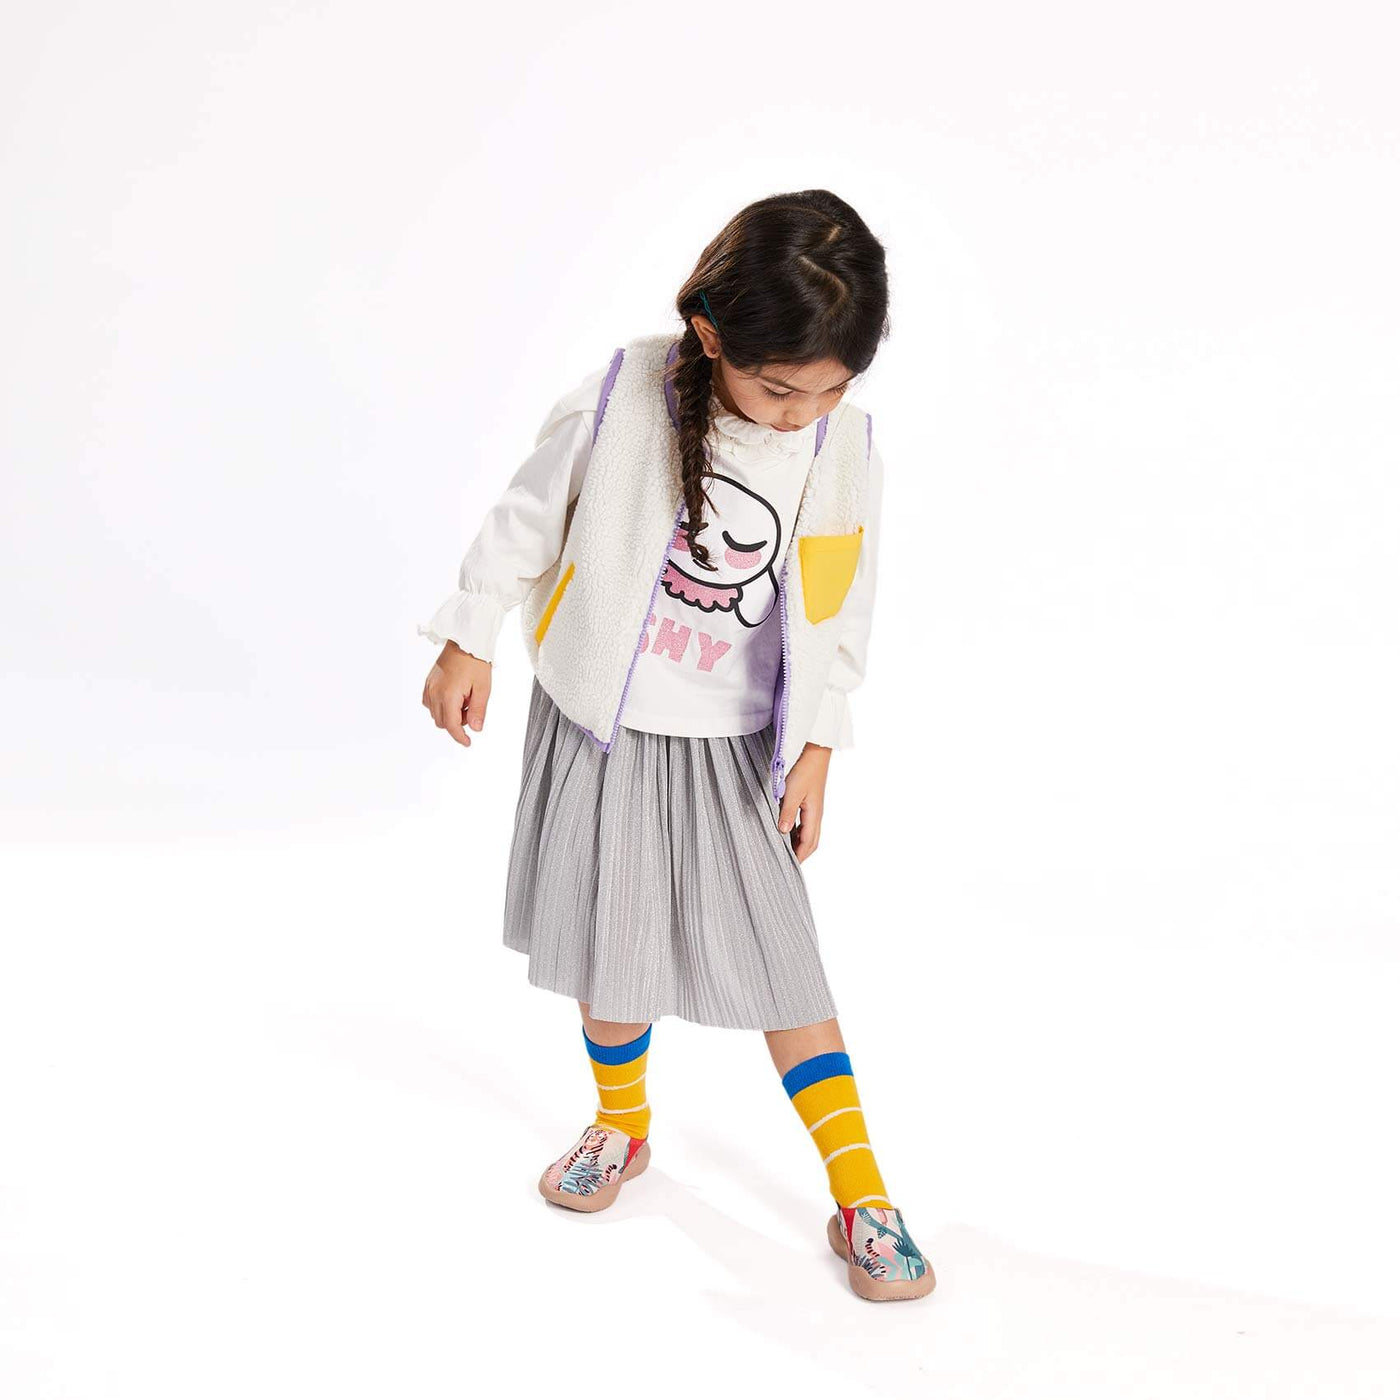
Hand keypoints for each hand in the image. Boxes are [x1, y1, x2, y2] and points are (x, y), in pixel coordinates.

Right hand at [422, 642, 491, 746]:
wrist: (465, 641)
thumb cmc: (474, 661)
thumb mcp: (483, 688)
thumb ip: (478, 710)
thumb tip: (476, 728)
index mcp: (448, 695)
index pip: (451, 726)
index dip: (460, 737)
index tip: (467, 742)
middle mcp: (435, 693)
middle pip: (442, 722)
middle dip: (457, 723)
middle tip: (471, 709)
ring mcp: (430, 687)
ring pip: (435, 714)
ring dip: (449, 714)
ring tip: (464, 699)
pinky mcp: (428, 683)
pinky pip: (430, 703)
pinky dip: (441, 706)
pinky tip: (453, 697)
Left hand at [777, 742, 830, 861]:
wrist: (814, 753)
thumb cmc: (805, 770)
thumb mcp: (792, 792)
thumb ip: (787, 813)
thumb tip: (783, 832)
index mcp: (814, 815)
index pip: (808, 843)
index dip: (799, 856)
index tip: (789, 866)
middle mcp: (816, 815)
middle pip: (812, 842)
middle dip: (801, 854)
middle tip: (788, 862)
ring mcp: (814, 809)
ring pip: (809, 833)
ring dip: (799, 844)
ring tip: (786, 850)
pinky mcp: (810, 802)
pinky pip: (806, 824)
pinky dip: (798, 832)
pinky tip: (788, 831)